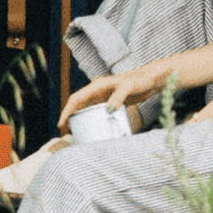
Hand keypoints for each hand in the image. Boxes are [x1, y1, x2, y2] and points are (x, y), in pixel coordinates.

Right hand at [58, 63, 178, 129]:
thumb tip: (108, 109)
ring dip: (79, 119)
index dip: (67, 111)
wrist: (151, 79)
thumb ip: (119, 96)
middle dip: (70, 117)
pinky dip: (92, 119)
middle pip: (78, 104)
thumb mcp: (129, 87)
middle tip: (66, 133)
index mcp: (97, 85)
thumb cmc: (141, 80)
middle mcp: (98, 90)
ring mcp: (104, 96)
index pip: (76, 98)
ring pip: (86, 108)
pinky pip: (97, 111)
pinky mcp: (111, 101)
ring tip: (76, 132)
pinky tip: (93, 128)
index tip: (61, 124)